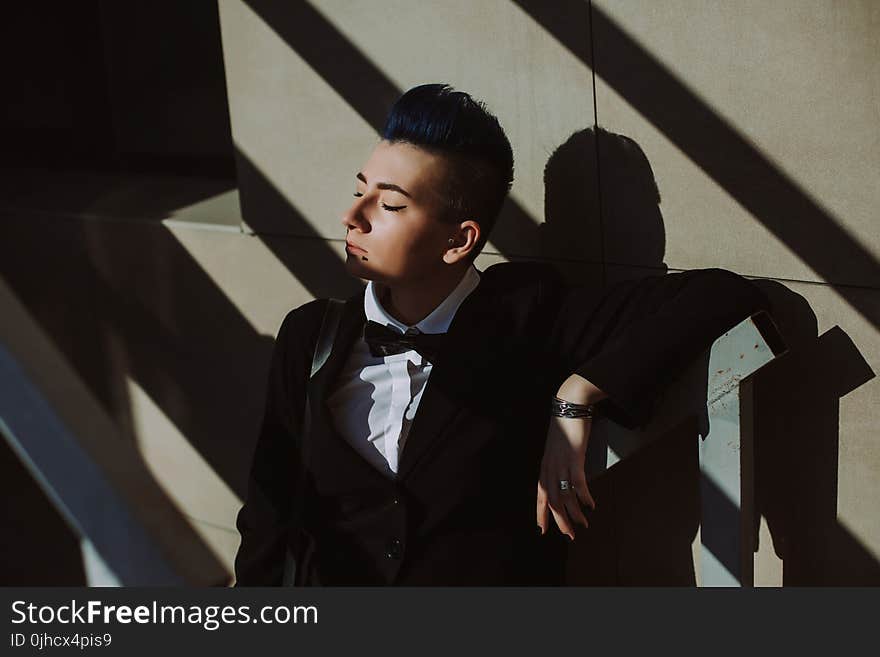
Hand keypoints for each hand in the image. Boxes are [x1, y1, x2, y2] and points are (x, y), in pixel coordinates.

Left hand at [536, 414, 595, 540]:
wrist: (570, 405)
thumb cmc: (565, 426)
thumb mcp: (557, 449)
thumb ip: (558, 464)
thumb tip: (564, 480)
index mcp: (545, 466)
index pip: (540, 495)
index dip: (540, 513)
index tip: (542, 530)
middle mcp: (550, 467)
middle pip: (552, 500)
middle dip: (560, 520)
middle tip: (569, 536)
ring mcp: (561, 463)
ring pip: (565, 495)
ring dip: (574, 512)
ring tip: (583, 524)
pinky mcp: (574, 457)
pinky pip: (577, 482)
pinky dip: (583, 495)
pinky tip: (590, 505)